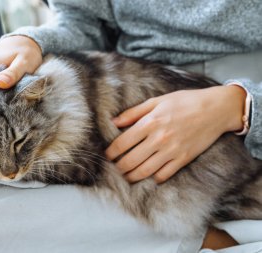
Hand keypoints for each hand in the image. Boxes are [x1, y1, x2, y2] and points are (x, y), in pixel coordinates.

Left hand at [105, 85, 245, 183]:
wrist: (215, 109)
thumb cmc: (184, 102)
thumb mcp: (157, 101)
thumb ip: (133, 113)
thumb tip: (114, 122)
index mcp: (150, 123)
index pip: (122, 143)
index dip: (111, 152)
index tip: (107, 156)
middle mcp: (158, 139)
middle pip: (130, 161)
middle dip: (119, 167)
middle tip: (114, 169)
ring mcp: (171, 151)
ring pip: (144, 171)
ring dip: (132, 176)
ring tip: (126, 176)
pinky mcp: (183, 159)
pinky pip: (164, 175)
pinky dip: (153, 178)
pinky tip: (149, 175)